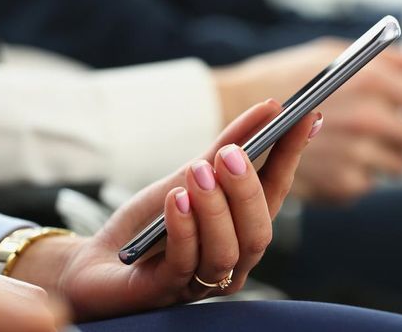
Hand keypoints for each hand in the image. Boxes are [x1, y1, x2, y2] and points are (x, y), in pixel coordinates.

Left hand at [9, 100, 319, 319]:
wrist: (97, 263)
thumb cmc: (150, 223)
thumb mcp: (189, 177)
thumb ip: (228, 146)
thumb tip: (271, 108)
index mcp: (244, 231)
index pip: (276, 192)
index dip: (292, 156)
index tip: (305, 117)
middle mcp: (232, 261)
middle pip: (258, 232)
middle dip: (247, 190)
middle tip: (232, 154)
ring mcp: (202, 282)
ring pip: (226, 250)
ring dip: (215, 208)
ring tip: (198, 171)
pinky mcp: (166, 292)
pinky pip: (184, 263)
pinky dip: (184, 229)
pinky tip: (176, 201)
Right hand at [218, 39, 401, 201]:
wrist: (233, 116)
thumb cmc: (284, 77)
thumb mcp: (336, 56)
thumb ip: (389, 61)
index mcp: (374, 83)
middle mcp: (371, 121)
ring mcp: (357, 156)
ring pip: (398, 166)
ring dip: (389, 155)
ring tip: (359, 140)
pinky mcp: (341, 185)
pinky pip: (368, 183)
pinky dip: (358, 173)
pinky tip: (335, 157)